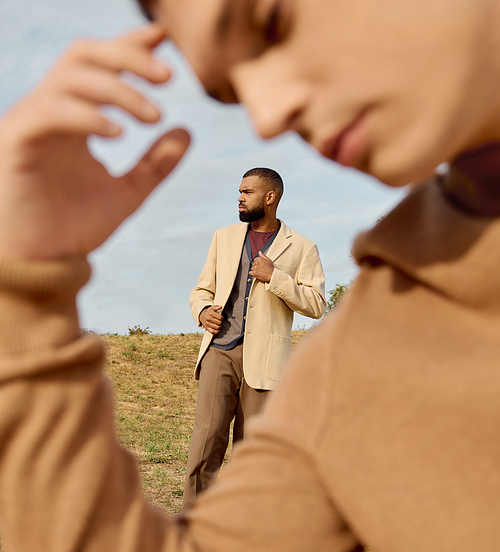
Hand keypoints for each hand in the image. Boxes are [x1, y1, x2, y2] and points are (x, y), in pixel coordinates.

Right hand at [0, 24, 189, 260]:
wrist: (41, 265)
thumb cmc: (73, 228)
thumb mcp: (126, 194)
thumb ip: (154, 164)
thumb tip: (187, 130)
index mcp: (74, 118)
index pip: (100, 64)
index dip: (130, 44)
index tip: (165, 38)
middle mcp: (50, 111)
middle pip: (84, 55)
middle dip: (128, 57)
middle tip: (169, 77)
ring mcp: (31, 123)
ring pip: (70, 78)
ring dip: (117, 89)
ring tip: (153, 117)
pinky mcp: (17, 143)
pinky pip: (50, 112)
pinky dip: (87, 116)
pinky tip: (119, 134)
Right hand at [199, 305, 222, 334]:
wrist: (201, 315)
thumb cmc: (209, 311)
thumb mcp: (212, 307)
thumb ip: (217, 306)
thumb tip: (220, 306)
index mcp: (211, 313)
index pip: (220, 317)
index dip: (222, 318)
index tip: (221, 318)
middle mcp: (209, 318)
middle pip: (219, 322)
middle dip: (221, 322)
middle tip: (219, 321)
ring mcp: (207, 324)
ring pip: (217, 327)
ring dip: (219, 326)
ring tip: (219, 325)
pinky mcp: (207, 328)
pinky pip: (212, 331)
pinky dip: (216, 332)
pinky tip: (218, 330)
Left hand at [249, 251, 273, 282]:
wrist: (272, 274)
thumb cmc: (271, 268)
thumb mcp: (268, 260)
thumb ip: (263, 256)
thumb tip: (259, 252)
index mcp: (260, 259)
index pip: (255, 260)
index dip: (257, 263)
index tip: (260, 265)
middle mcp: (257, 263)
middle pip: (253, 264)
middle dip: (256, 266)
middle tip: (260, 269)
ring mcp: (255, 268)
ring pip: (252, 268)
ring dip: (254, 270)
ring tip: (259, 272)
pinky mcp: (254, 273)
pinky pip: (250, 273)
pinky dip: (252, 274)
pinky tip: (256, 274)